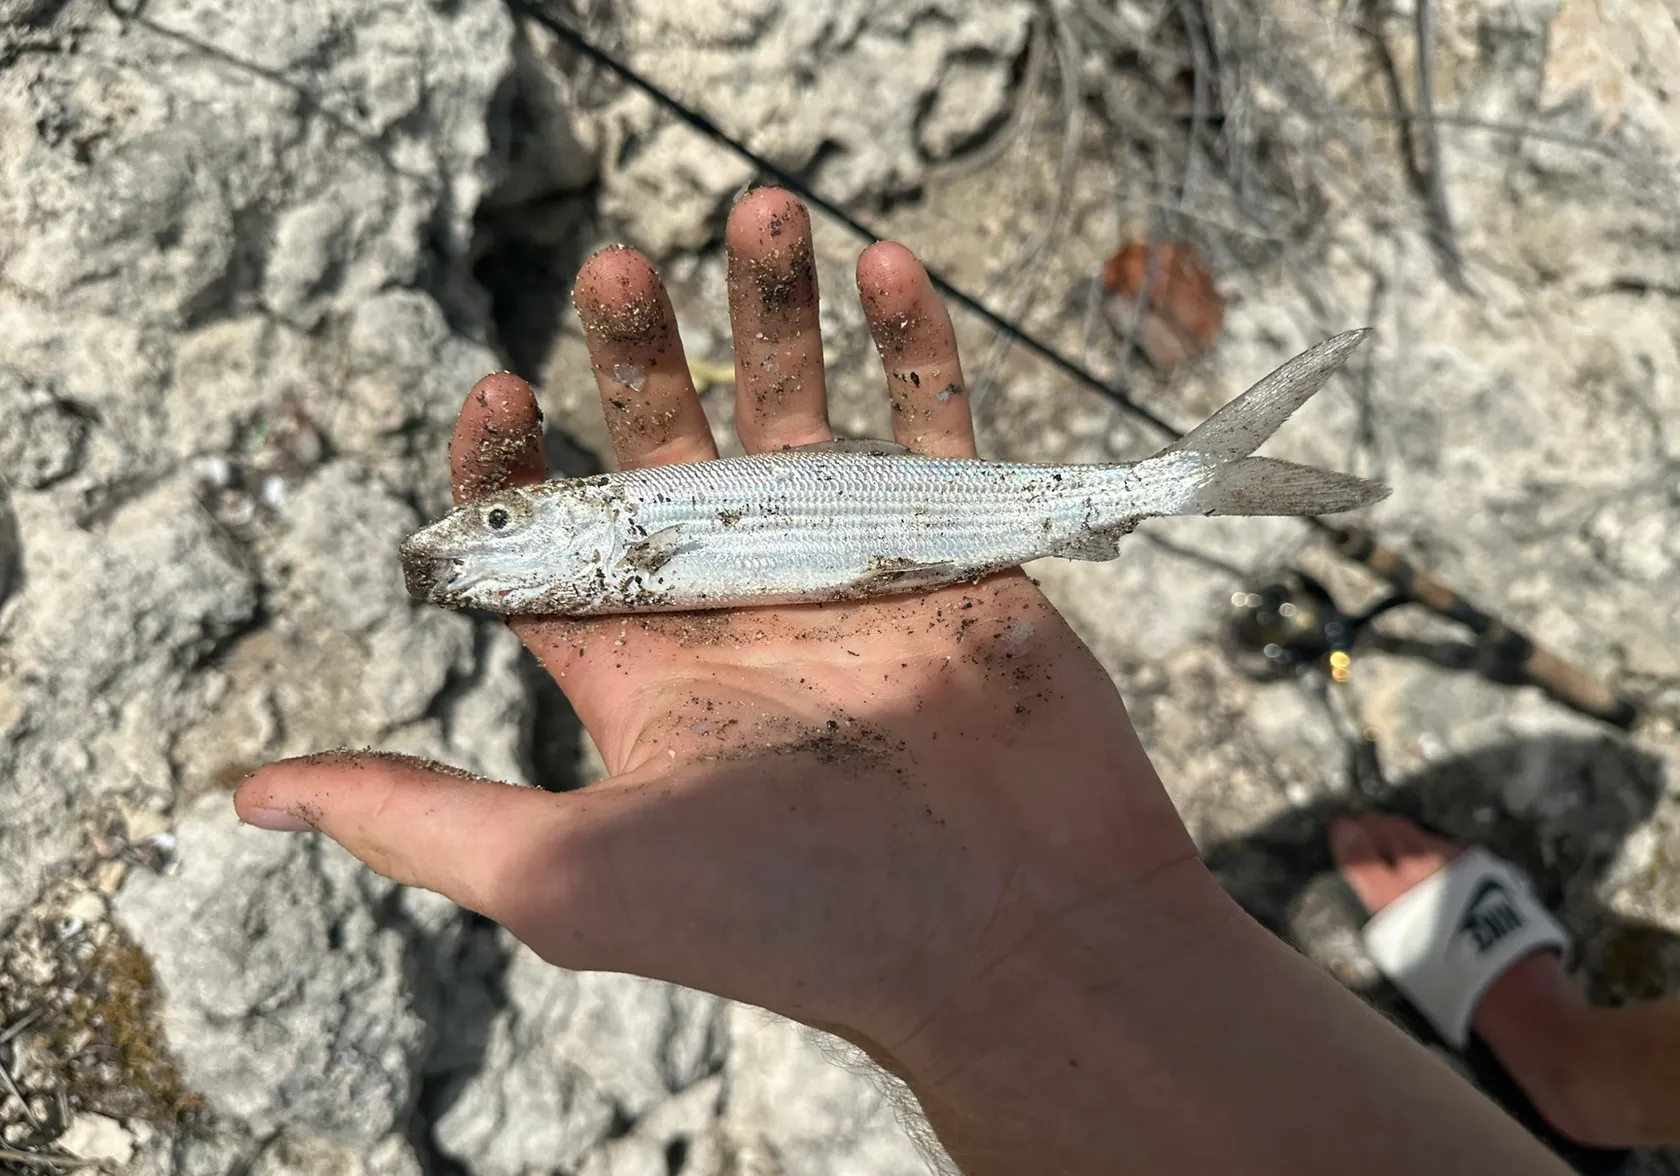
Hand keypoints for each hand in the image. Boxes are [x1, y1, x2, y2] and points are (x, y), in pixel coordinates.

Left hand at [235, 188, 1198, 1076]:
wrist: (1009, 934)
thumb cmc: (787, 915)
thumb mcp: (567, 877)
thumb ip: (416, 820)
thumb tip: (252, 796)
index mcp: (640, 665)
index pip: (547, 536)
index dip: (509, 456)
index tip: (498, 387)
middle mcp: (735, 602)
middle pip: (668, 442)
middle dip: (639, 350)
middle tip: (619, 268)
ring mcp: (849, 564)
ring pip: (800, 404)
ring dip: (775, 307)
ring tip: (758, 208)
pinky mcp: (956, 545)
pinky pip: (932, 422)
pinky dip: (912, 343)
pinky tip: (886, 265)